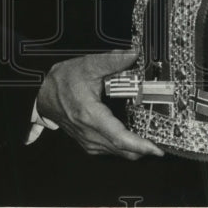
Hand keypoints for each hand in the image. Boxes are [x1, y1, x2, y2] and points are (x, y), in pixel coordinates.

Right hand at [36, 48, 164, 159]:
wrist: (44, 95)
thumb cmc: (62, 81)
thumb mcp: (87, 65)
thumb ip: (112, 61)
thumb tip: (133, 54)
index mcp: (90, 116)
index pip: (119, 138)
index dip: (140, 146)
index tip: (157, 149)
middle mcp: (89, 133)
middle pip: (122, 150)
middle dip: (144, 149)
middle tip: (164, 142)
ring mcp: (88, 141)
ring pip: (117, 153)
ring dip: (135, 150)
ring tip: (152, 140)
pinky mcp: (88, 144)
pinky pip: (110, 151)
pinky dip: (125, 148)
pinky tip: (135, 141)